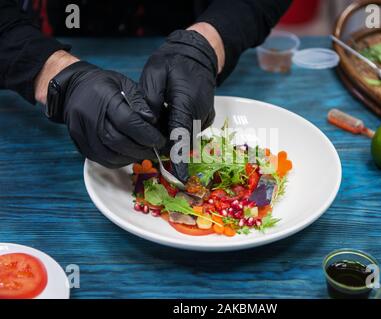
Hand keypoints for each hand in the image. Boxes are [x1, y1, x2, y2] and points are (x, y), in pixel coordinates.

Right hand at [45, 60, 165, 167]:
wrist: (73, 88)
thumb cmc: (104, 85)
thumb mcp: (125, 83)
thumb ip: (140, 102)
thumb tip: (153, 122)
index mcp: (103, 97)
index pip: (127, 121)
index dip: (146, 134)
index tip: (159, 140)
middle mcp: (89, 116)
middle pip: (118, 141)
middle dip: (140, 149)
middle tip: (154, 150)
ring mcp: (81, 132)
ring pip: (109, 154)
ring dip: (130, 157)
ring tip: (143, 154)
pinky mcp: (79, 143)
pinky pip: (101, 159)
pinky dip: (118, 161)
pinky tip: (129, 156)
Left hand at [140, 29, 218, 181]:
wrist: (199, 55)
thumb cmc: (174, 62)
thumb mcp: (155, 72)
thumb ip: (149, 98)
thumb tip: (145, 121)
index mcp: (187, 103)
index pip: (180, 136)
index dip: (178, 158)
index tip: (178, 177)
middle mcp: (200, 114)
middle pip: (180, 139)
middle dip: (165, 141)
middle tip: (147, 134)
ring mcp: (204, 117)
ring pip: (184, 136)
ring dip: (170, 134)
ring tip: (159, 117)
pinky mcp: (205, 118)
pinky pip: (189, 129)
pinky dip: (177, 128)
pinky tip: (169, 115)